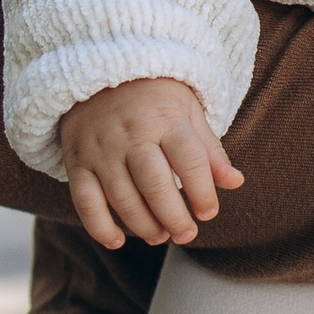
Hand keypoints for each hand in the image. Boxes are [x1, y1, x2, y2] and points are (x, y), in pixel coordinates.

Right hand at [59, 76, 241, 251]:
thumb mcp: (187, 111)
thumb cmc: (154, 97)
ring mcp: (101, 150)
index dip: (202, 191)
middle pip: (154, 184)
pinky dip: (99, 226)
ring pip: (122, 197)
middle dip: (174, 216)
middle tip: (187, 235)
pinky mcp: (78, 162)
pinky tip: (117, 241)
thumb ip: (209, 150)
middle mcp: (131, 135)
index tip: (208, 213)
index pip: (189, 160)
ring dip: (143, 225)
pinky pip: (85, 200)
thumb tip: (235, 182)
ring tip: (161, 236)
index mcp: (164, 120)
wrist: (100, 72)